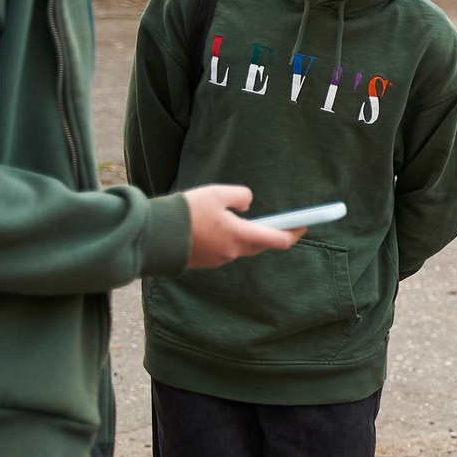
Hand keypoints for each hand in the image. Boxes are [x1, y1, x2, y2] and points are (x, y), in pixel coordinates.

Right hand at [184, 184, 301, 267]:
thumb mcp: (216, 193)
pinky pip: (225, 251)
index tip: (304, 225)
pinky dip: (229, 241)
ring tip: (246, 222)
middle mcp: (232, 252)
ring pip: (241, 248)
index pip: (278, 240)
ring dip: (248, 236)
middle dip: (272, 234)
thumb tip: (247, 205)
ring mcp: (218, 260)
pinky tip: (221, 229)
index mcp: (240, 236)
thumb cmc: (185, 212)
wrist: (152, 235)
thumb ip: (240, 195)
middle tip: (281, 223)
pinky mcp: (205, 263)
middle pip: (261, 244)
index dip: (294, 233)